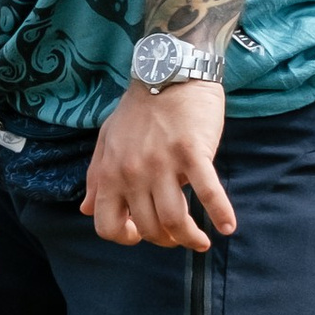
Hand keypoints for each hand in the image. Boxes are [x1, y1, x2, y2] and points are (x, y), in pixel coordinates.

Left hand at [81, 81, 233, 251]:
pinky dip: (220, 214)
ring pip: (174, 219)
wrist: (169, 72)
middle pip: (147, 228)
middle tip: (177, 237)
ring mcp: (164, 163)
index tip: (141, 235)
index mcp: (111, 172)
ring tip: (200, 242)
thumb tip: (86, 210)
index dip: (125, 238)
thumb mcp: (107, 140)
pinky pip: (209, 192)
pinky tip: (227, 227)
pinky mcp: (193, 153)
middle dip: (164, 241)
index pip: (107, 225)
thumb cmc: (139, 108)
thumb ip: (97, 177)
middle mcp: (134, 172)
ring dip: (189, 239)